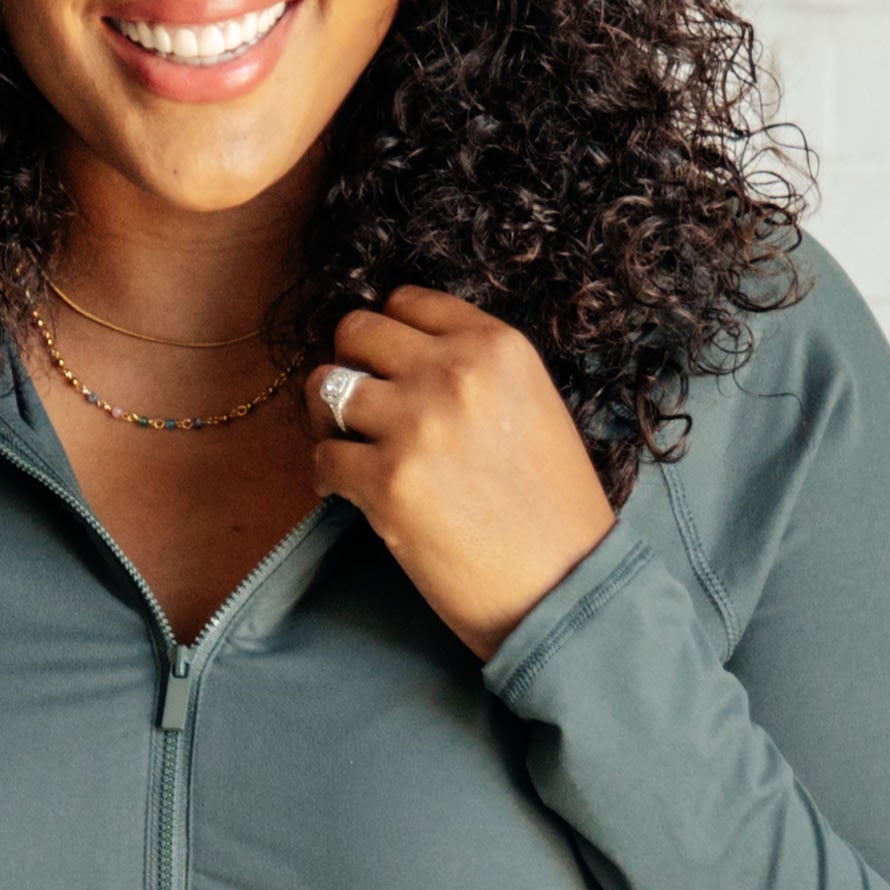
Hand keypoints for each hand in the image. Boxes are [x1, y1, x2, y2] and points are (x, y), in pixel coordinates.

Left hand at [307, 284, 614, 664]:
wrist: (566, 587)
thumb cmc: (557, 510)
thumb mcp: (536, 406)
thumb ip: (478, 372)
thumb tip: (409, 363)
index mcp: (498, 346)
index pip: (406, 302)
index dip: (387, 336)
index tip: (385, 367)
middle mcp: (454, 372)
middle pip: (356, 331)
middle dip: (349, 364)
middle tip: (356, 405)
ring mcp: (416, 425)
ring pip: (327, 386)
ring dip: (326, 418)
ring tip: (345, 446)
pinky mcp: (386, 482)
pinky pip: (323, 457)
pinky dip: (325, 476)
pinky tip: (344, 491)